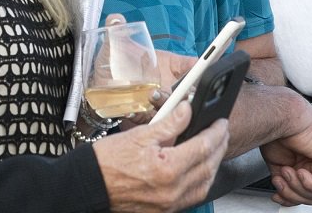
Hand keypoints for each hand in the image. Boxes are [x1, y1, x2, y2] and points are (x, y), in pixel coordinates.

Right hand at [93, 102, 228, 212]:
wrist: (90, 185)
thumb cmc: (109, 161)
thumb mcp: (141, 134)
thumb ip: (170, 123)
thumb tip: (187, 109)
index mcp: (168, 168)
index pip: (204, 147)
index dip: (216, 131)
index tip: (220, 121)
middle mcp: (172, 190)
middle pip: (209, 166)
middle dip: (219, 146)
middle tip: (221, 131)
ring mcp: (169, 203)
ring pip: (205, 184)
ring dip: (214, 164)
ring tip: (214, 147)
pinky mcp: (164, 210)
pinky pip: (192, 196)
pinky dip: (202, 181)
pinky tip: (200, 169)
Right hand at [259, 95, 311, 206]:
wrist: (282, 117)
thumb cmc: (277, 133)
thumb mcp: (278, 165)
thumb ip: (285, 183)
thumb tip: (284, 197)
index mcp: (304, 164)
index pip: (303, 193)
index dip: (289, 198)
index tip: (276, 195)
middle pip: (310, 197)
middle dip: (291, 194)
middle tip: (280, 181)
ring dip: (297, 187)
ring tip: (287, 172)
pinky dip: (309, 184)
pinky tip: (299, 171)